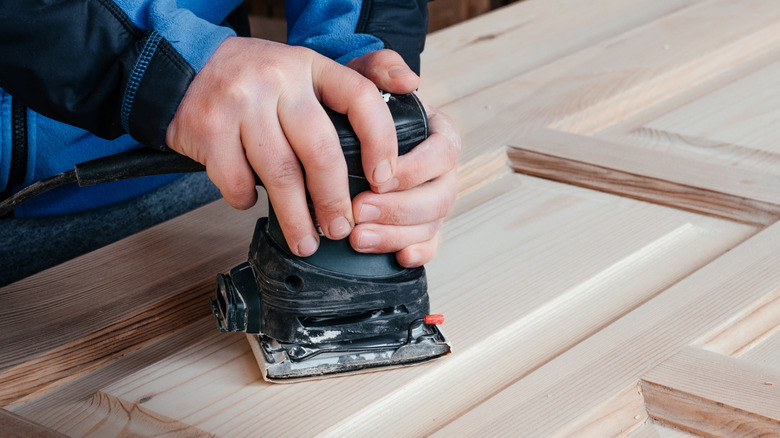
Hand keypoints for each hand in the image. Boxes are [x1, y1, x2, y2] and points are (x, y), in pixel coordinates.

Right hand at [166, 38, 405, 256]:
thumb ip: (357, 78)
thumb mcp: (307, 69)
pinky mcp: (208, 128)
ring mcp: (241, 104)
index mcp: (311, 66)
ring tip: (306, 241)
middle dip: (335, 199)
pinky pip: (235, 179)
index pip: (359, 97)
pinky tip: (252, 204)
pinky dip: (245, 200)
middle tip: (341, 228)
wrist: (186, 68)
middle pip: (320, 149)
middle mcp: (278, 80)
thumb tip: (410, 82)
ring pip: (279, 172)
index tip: (386, 180)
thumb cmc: (257, 81)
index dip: (381, 142)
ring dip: (296, 217)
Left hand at [347, 52, 461, 266]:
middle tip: (359, 212)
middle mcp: (441, 172)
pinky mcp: (421, 225)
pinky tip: (399, 258)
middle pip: (440, 197)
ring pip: (431, 224)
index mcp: (439, 136)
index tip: (379, 177)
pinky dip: (417, 253)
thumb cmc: (361, 106)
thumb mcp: (365, 78)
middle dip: (399, 209)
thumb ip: (383, 68)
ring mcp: (433, 200)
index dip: (414, 169)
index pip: (442, 154)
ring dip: (396, 234)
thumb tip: (407, 79)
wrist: (349, 130)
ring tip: (358, 238)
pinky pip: (429, 245)